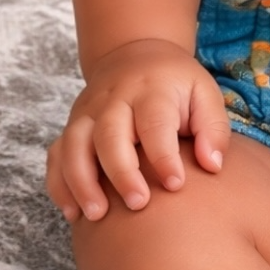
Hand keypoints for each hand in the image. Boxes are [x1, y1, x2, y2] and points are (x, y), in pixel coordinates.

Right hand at [46, 39, 229, 222]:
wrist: (134, 53)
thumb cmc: (175, 84)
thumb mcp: (204, 93)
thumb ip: (213, 128)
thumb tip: (212, 165)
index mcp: (152, 90)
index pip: (155, 124)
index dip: (164, 156)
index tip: (176, 184)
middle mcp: (114, 100)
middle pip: (109, 135)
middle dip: (121, 172)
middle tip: (137, 204)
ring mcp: (87, 112)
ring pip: (74, 145)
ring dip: (81, 182)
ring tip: (96, 215)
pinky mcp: (72, 126)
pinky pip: (57, 155)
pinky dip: (59, 184)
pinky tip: (73, 212)